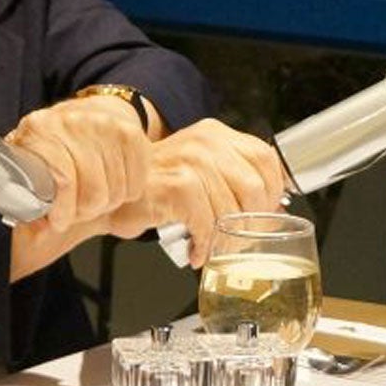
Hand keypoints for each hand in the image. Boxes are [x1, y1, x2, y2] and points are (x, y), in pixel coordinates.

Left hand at [1, 94, 150, 237]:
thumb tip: (38, 228)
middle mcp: (74, 123)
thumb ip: (24, 192)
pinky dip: (126, 193)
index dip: (63, 210)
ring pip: (115, 191)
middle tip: (78, 211)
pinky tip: (112, 185)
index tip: (60, 222)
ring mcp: (106, 125)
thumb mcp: (28, 158)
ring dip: (106, 204)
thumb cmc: (56, 140)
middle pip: (93, 191)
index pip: (63, 180)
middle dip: (85, 211)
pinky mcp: (130, 133)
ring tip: (94, 197)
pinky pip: (134, 184)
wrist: (89, 111)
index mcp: (40, 130)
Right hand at [130, 119, 288, 266]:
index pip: (265, 158)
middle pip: (256, 187)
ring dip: (227, 240)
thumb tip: (273, 211)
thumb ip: (232, 182)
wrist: (112, 195)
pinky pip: (209, 224)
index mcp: (215, 135)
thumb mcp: (199, 173)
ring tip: (216, 248)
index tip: (265, 213)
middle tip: (241, 240)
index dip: (272, 191)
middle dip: (253, 223)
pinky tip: (197, 250)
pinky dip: (206, 245)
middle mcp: (206, 142)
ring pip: (233, 211)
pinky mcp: (178, 186)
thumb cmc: (155, 188)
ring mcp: (191, 161)